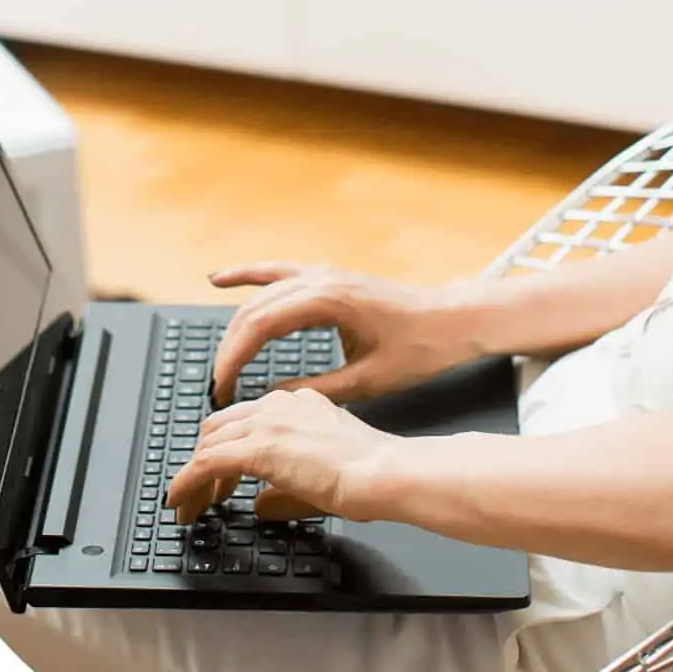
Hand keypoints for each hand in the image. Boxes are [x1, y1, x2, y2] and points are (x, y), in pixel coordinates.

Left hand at [164, 387, 393, 522]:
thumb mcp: (322, 475)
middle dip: (205, 461)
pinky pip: (204, 465)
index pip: (246, 420)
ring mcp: (267, 422)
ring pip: (208, 444)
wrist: (383, 472)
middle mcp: (280, 404)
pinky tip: (181, 504)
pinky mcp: (257, 447)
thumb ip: (285, 487)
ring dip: (193, 478)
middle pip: (219, 428)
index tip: (222, 480)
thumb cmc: (370, 475)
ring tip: (190, 507)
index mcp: (300, 403)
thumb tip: (260, 505)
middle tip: (204, 496)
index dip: (227, 451)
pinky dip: (186, 485)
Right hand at [205, 262, 475, 406]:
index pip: (260, 326)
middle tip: (220, 386)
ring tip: (220, 360)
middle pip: (253, 310)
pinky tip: (220, 279)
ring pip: (262, 294)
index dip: (233, 359)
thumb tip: (270, 399)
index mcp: (329, 301)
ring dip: (236, 325)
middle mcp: (321, 279)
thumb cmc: (420, 349)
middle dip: (229, 349)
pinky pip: (278, 272)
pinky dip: (248, 275)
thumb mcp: (368, 381)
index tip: (223, 388)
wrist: (452, 320)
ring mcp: (324, 273)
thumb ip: (316, 390)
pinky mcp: (329, 276)